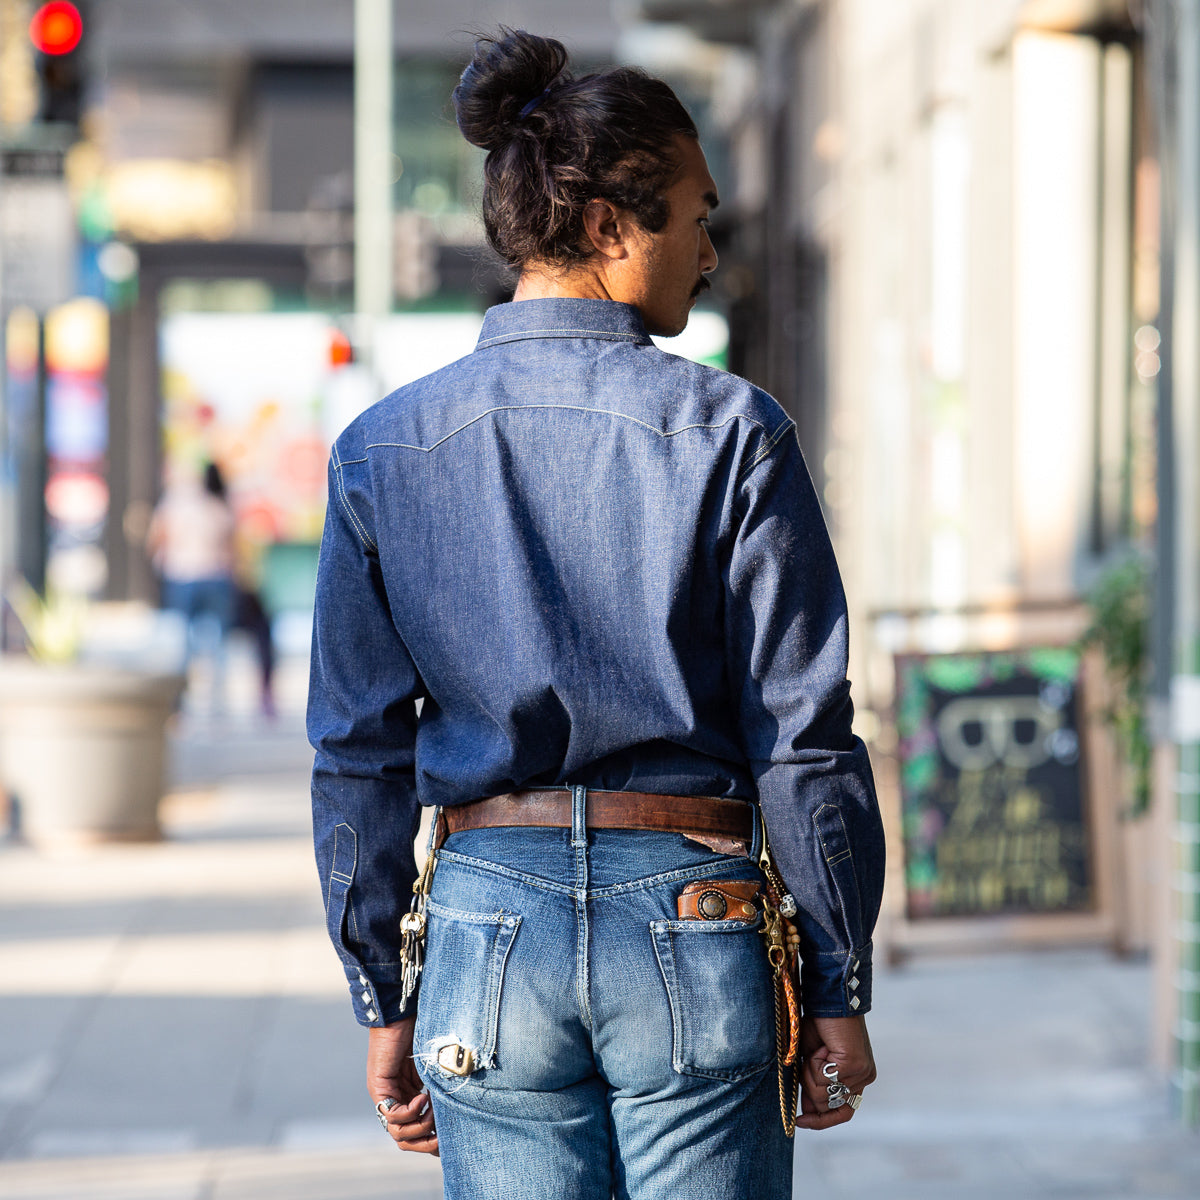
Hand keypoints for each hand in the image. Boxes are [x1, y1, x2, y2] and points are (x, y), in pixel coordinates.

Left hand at [367, 1017, 437, 1155]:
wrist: (403, 1013)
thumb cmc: (423, 1034)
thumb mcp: (436, 1070)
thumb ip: (440, 1090)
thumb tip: (457, 1116)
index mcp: (409, 1097)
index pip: (415, 1133)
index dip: (431, 1141)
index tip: (449, 1138)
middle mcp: (395, 1100)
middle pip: (406, 1140)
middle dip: (426, 1142)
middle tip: (442, 1135)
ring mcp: (384, 1096)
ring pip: (398, 1132)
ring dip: (419, 1127)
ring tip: (432, 1111)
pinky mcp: (378, 1088)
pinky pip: (392, 1115)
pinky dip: (410, 1112)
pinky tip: (422, 1098)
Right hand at [795, 1014, 875, 1130]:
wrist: (827, 997)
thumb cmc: (819, 1024)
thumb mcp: (812, 1060)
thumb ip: (812, 1086)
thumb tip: (805, 1114)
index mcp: (858, 1077)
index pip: (844, 1113)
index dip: (821, 1121)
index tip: (799, 1122)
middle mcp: (864, 1078)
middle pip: (828, 1105)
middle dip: (809, 1086)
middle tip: (808, 1060)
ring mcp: (861, 1073)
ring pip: (823, 1094)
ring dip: (810, 1072)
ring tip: (818, 1049)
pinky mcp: (854, 1065)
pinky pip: (823, 1079)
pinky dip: (814, 1063)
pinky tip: (822, 1046)